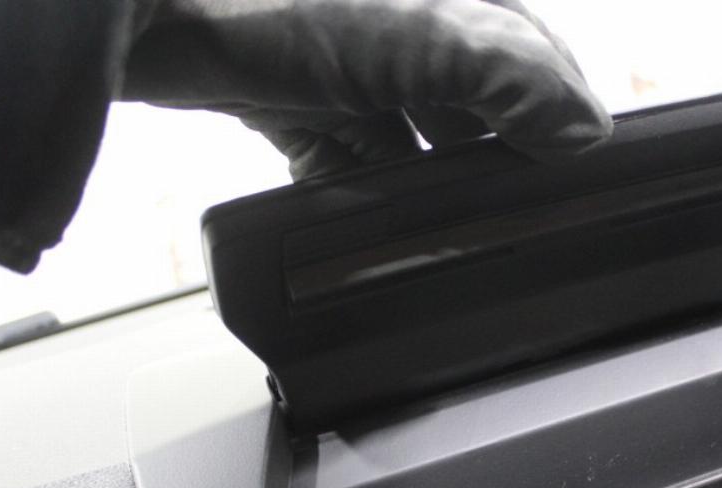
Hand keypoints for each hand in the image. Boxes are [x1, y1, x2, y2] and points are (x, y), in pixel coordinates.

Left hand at [121, 0, 612, 178]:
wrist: (139, 12)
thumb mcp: (419, 30)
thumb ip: (511, 74)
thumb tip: (581, 132)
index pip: (533, 55)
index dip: (560, 115)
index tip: (576, 178)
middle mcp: (403, 21)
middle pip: (474, 103)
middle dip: (494, 159)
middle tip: (511, 217)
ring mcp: (346, 63)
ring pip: (413, 137)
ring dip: (429, 185)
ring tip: (448, 232)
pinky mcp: (295, 101)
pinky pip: (348, 158)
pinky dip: (363, 193)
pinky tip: (373, 225)